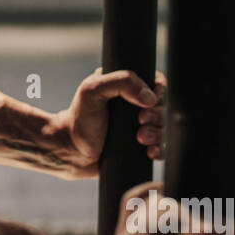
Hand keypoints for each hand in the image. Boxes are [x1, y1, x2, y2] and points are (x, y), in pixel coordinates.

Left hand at [47, 69, 165, 179]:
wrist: (71, 151)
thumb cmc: (79, 118)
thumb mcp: (93, 90)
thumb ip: (120, 82)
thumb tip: (150, 97)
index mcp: (125, 87)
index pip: (156, 83)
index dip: (158, 93)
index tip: (146, 104)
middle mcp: (135, 106)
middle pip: (162, 107)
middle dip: (156, 116)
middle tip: (140, 123)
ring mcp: (139, 127)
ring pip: (163, 128)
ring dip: (157, 134)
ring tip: (140, 139)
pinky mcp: (140, 147)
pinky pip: (160, 147)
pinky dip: (159, 149)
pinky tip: (149, 152)